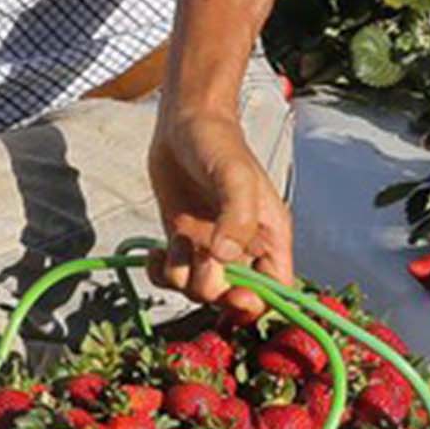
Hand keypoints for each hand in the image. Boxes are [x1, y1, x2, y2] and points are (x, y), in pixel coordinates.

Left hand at [144, 109, 292, 318]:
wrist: (183, 124)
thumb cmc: (219, 144)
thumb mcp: (236, 177)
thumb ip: (237, 216)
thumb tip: (225, 257)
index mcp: (268, 239)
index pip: (274, 291)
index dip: (256, 304)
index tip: (234, 295)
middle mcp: (240, 249)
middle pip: (232, 298)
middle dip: (212, 288)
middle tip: (199, 257)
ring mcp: (209, 247)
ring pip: (198, 290)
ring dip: (181, 278)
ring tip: (175, 246)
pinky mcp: (181, 241)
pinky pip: (172, 276)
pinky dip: (159, 272)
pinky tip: (154, 252)